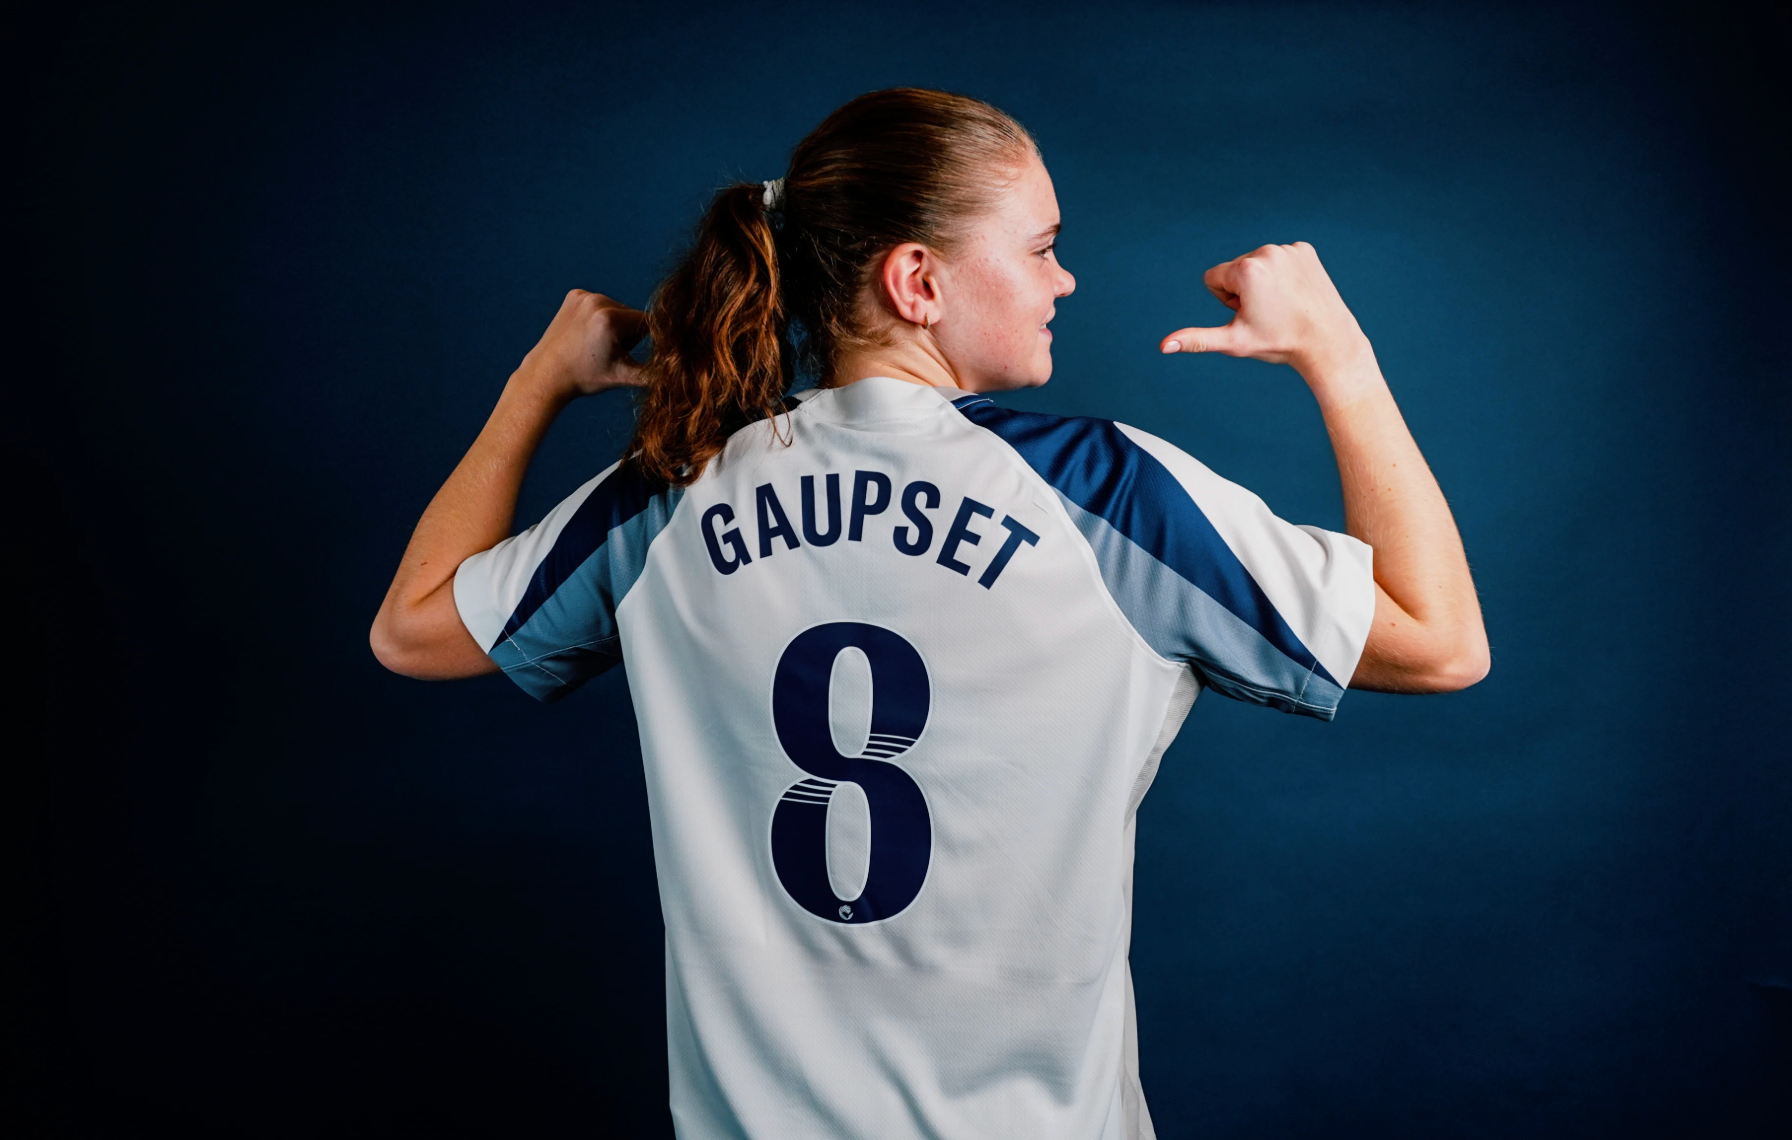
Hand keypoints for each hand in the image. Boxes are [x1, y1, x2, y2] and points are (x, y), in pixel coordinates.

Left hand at [515, 289, 648, 398]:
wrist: (546, 375)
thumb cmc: (586, 378)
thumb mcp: (624, 377)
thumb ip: (656, 374)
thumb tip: (684, 378)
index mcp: (610, 319)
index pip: (647, 324)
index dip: (645, 342)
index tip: (635, 355)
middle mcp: (597, 301)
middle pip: (632, 316)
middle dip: (628, 335)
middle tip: (608, 354)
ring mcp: (583, 295)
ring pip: (617, 310)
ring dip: (615, 326)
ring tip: (595, 345)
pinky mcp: (575, 295)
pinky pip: (600, 305)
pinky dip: (599, 318)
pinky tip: (585, 334)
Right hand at [1160, 242, 1372, 383]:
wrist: (1328, 341)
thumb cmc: (1278, 343)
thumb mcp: (1234, 341)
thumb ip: (1196, 339)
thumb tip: (1163, 346)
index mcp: (1246, 270)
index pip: (1213, 278)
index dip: (1226, 301)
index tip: (1249, 314)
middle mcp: (1266, 252)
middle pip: (1235, 269)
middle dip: (1244, 290)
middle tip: (1269, 312)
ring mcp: (1288, 249)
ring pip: (1258, 264)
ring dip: (1264, 282)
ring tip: (1284, 304)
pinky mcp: (1305, 250)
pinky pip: (1280, 259)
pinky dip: (1284, 275)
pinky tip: (1296, 292)